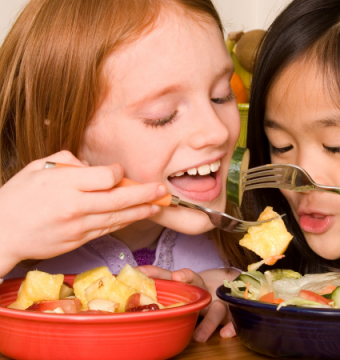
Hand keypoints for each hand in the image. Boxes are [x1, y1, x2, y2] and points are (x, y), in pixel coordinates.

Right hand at [0, 151, 166, 276]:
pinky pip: (107, 230)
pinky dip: (124, 222)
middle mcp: (75, 206)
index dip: (117, 173)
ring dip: (140, 211)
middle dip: (144, 193)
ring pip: (117, 217)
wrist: (1, 232)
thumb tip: (94, 168)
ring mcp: (78, 226)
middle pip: (119, 199)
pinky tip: (137, 217)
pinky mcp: (78, 240)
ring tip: (158, 204)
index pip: (106, 177)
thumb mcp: (38, 168)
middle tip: (162, 189)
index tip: (118, 171)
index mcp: (65, 184)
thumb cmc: (17, 197)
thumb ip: (69, 162)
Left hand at [137, 265, 238, 341]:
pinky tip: (225, 335)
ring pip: (215, 309)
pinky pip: (232, 321)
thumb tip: (132, 281)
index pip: (173, 274)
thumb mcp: (180, 288)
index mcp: (188, 284)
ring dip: (208, 322)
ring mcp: (217, 302)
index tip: (149, 271)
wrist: (229, 289)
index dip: (161, 271)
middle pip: (197, 281)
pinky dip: (230, 327)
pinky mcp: (229, 315)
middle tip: (178, 277)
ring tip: (199, 337)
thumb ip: (160, 284)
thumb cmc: (196, 292)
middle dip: (188, 277)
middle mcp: (203, 290)